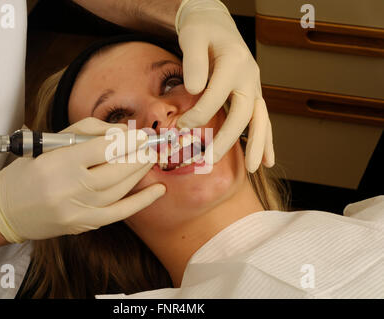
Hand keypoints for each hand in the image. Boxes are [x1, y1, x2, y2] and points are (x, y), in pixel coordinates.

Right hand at [0, 118, 164, 242]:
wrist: (5, 210)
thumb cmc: (28, 170)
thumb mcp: (49, 142)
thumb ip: (85, 132)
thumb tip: (120, 132)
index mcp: (57, 163)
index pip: (102, 149)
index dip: (127, 140)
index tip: (141, 134)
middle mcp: (68, 189)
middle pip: (115, 170)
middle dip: (138, 155)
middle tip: (150, 145)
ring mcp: (77, 210)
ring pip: (120, 189)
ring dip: (140, 172)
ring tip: (150, 158)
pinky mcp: (83, 225)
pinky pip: (119, 213)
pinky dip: (142, 201)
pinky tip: (158, 190)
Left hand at [175, 0, 273, 171]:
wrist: (216, 25)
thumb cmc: (201, 31)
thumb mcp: (192, 37)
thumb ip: (193, 61)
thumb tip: (195, 89)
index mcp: (234, 62)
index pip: (216, 95)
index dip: (198, 114)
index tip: (180, 126)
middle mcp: (250, 76)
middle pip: (243, 113)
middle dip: (227, 139)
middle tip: (210, 160)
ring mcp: (254, 86)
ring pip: (260, 119)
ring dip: (258, 145)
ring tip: (255, 168)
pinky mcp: (252, 94)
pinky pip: (262, 120)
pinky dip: (265, 140)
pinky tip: (268, 160)